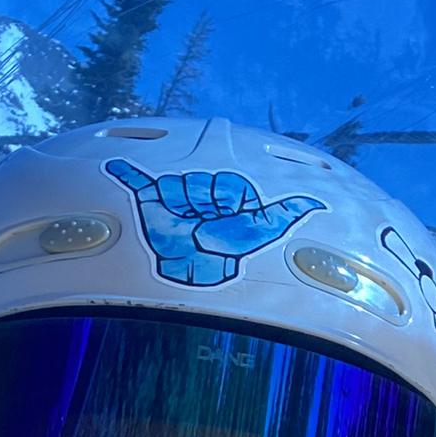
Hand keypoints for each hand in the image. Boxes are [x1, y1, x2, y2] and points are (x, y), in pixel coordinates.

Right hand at [106, 159, 323, 285]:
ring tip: (186, 227)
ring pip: (176, 182)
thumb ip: (289, 212)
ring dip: (181, 206)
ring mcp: (175, 193)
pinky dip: (124, 172)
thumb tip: (320, 201)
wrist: (195, 272)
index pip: (226, 177)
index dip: (228, 197)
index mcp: (227, 189)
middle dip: (204, 203)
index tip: (231, 217)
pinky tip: (115, 164)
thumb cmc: (233, 253)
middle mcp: (202, 188)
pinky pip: (135, 178)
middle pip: (199, 177)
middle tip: (207, 226)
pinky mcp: (148, 200)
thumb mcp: (265, 229)